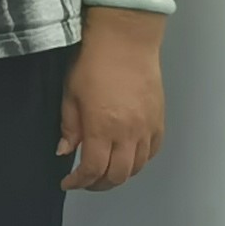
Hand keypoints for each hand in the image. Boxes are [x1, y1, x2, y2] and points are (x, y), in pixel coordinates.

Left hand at [59, 14, 166, 190]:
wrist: (126, 41)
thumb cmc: (92, 63)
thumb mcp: (70, 94)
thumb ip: (69, 127)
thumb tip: (65, 152)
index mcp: (103, 128)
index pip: (93, 169)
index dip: (79, 182)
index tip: (67, 182)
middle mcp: (129, 134)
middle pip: (118, 175)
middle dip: (98, 184)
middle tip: (85, 181)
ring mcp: (147, 128)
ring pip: (137, 167)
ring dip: (119, 175)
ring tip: (104, 172)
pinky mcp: (159, 120)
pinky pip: (153, 151)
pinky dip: (140, 161)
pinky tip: (127, 158)